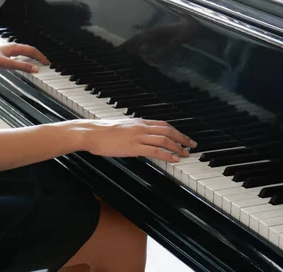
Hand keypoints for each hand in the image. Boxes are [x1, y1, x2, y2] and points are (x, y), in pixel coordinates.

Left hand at [0, 43, 49, 71]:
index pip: (32, 50)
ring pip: (22, 54)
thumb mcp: (6, 64)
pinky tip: (20, 66)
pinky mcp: (1, 58)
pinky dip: (22, 62)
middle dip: (38, 56)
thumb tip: (35, 69)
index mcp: (14, 47)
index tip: (47, 63)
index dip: (41, 56)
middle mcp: (11, 48)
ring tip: (36, 64)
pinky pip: (16, 58)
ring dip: (30, 58)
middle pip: (28, 50)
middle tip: (44, 63)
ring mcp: (6, 53)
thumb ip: (21, 67)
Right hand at [68, 118, 196, 162]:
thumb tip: (141, 137)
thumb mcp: (121, 127)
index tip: (184, 137)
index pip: (163, 125)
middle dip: (182, 138)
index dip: (176, 131)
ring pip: (164, 140)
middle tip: (192, 145)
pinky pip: (155, 151)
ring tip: (186, 154)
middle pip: (168, 131)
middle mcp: (141, 127)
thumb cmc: (102, 131)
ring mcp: (138, 136)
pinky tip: (174, 159)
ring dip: (178, 147)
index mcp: (139, 122)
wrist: (90, 133)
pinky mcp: (134, 147)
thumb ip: (133, 131)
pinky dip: (167, 155)